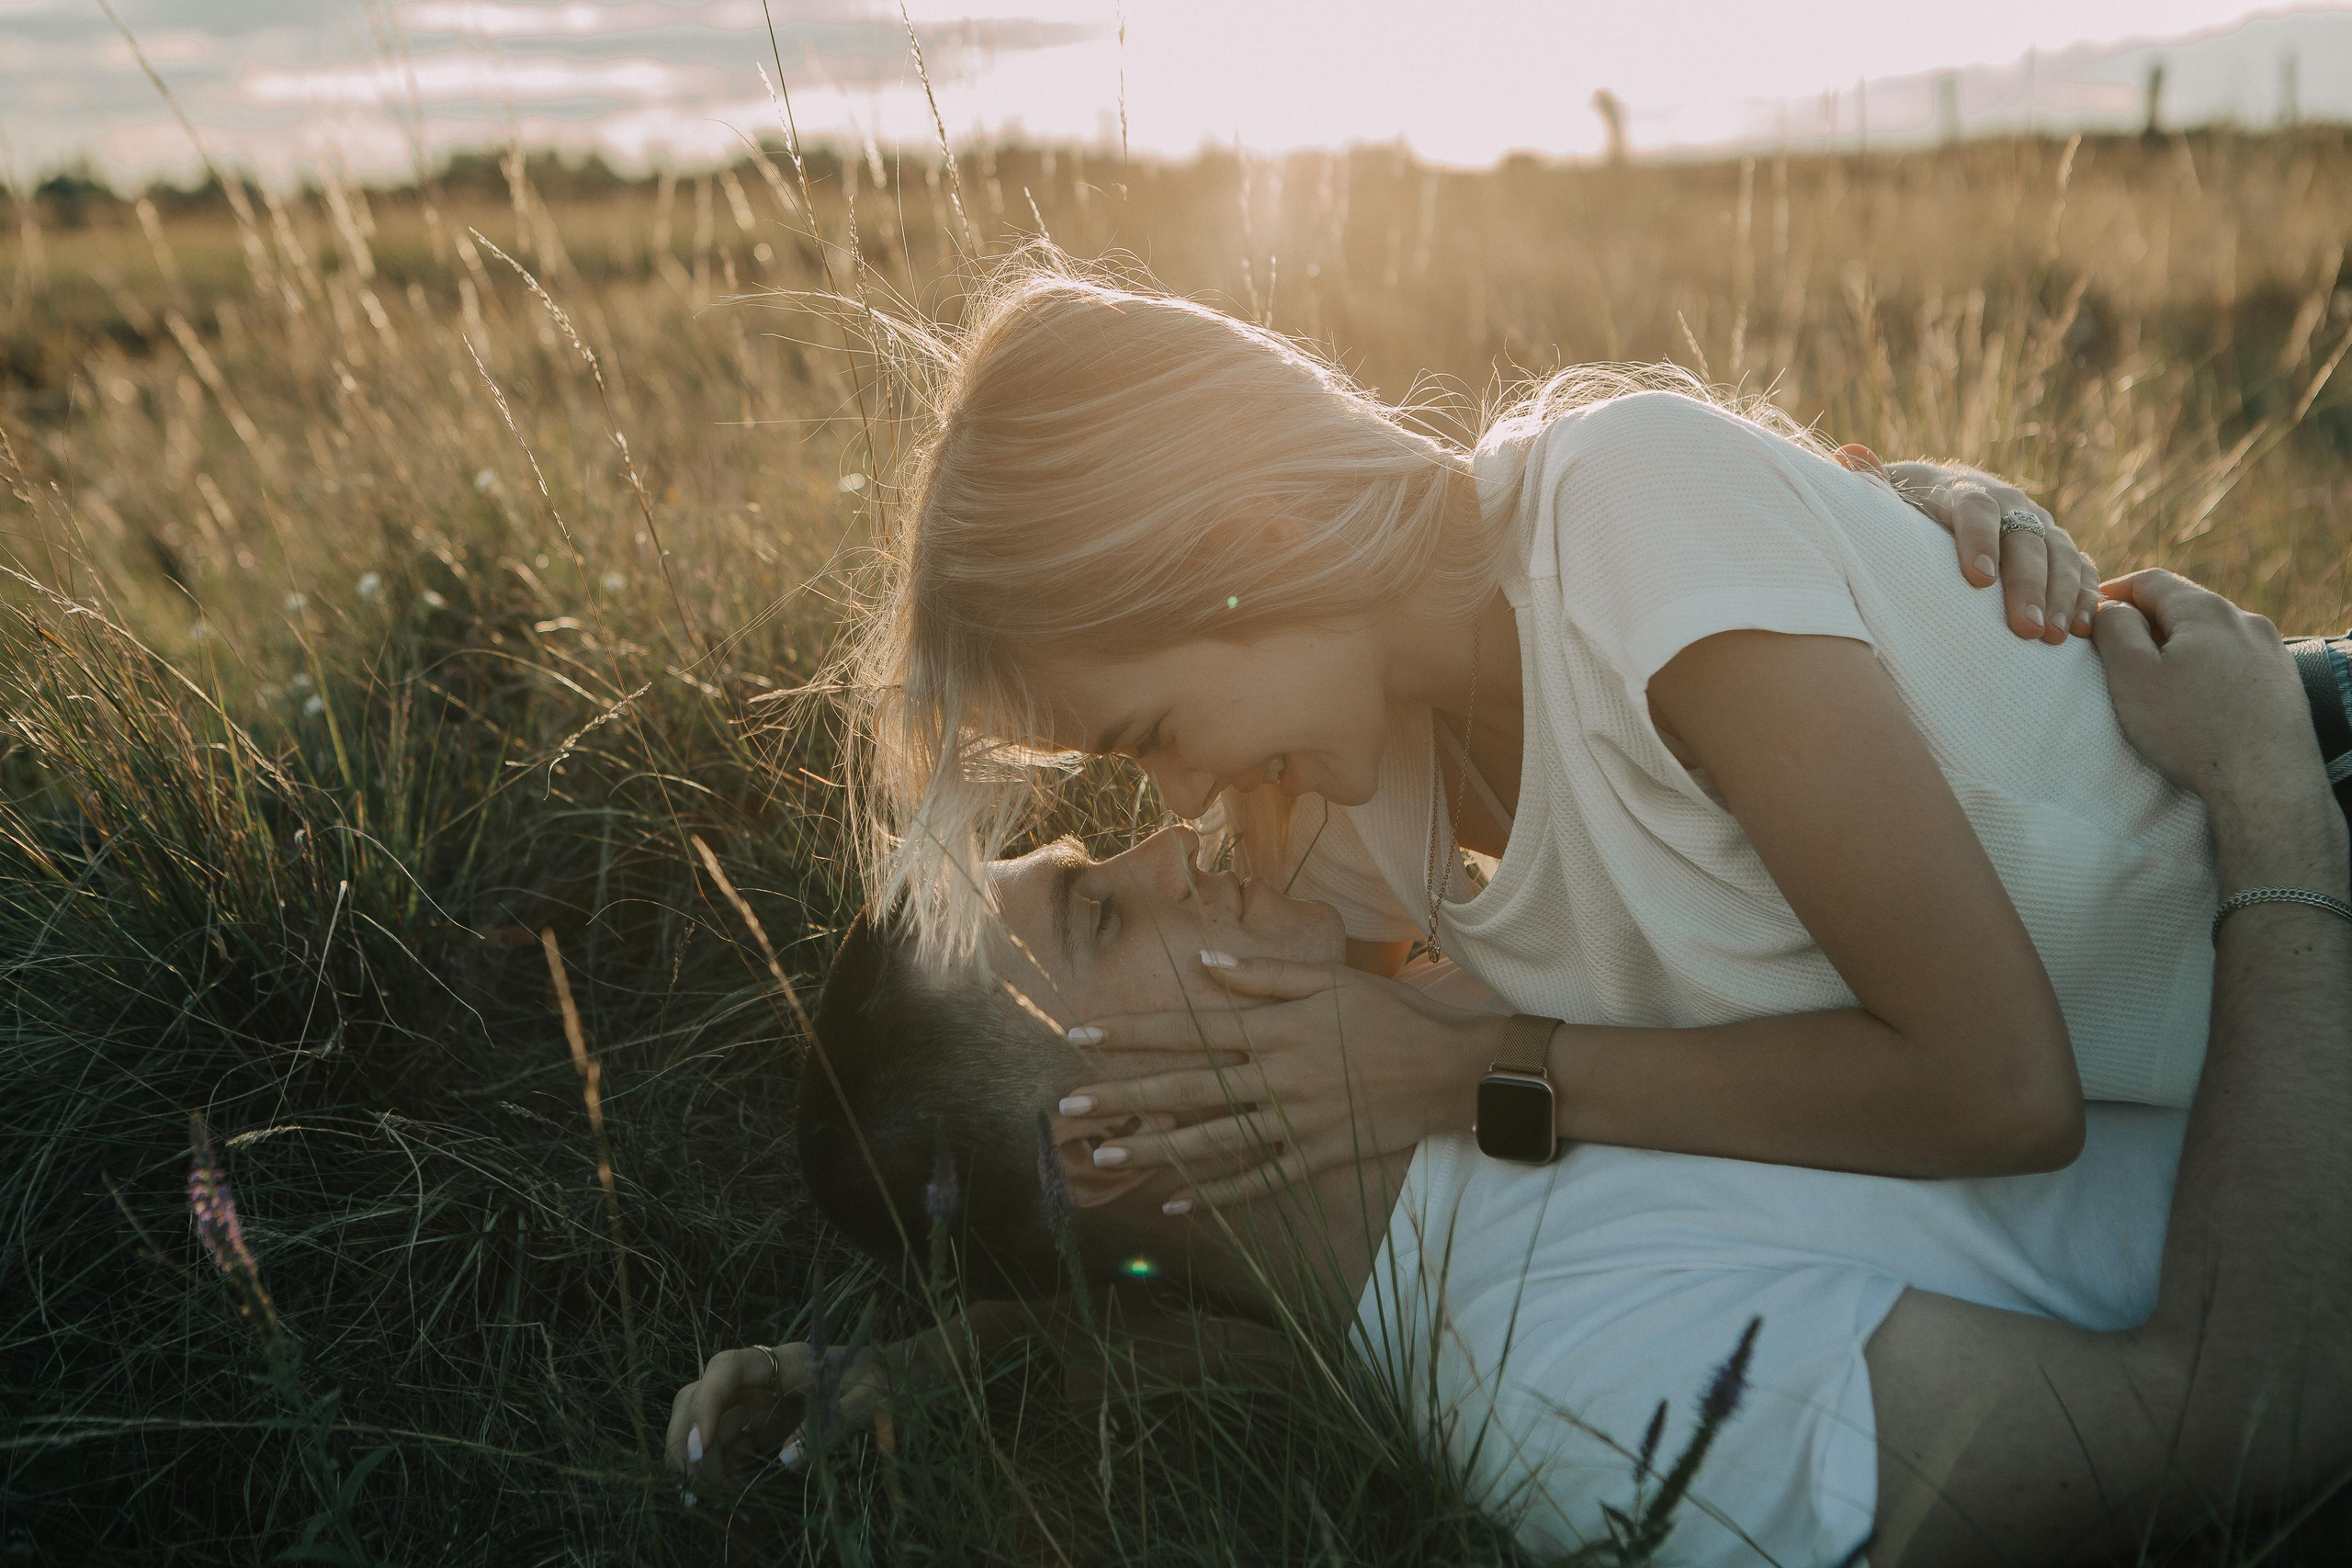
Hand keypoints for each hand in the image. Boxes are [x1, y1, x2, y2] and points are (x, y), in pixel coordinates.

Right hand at [664, 1341, 891, 1493]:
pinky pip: (723, 1443)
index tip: (704, 1443)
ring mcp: (755, 1401)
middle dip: (686, 1432)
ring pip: (704, 1420)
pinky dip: (716, 1465)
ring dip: (697, 1454)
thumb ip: (830, 1425)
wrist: (891, 1378)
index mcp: (783, 1360)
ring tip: (715, 1488)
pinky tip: (728, 1485)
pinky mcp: (758, 1426)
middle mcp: (759, 1378)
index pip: (727, 1367)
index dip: (707, 1400)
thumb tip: (786, 1460)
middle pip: (698, 1392)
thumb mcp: (868, 1398)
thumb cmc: (881, 1379)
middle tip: (694, 1476)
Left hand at [1052, 952, 1491, 1209]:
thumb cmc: (1391, 1015)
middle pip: (1187, 1089)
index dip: (1132, 1033)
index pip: (1189, 1029)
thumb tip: (1205, 961)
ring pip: (1212, 1140)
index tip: (1082, 1033)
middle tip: (1070, 1106)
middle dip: (1124, 1096)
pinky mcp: (1317, 1155)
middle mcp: (1277, 1076)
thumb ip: (1264, 976)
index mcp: (1275, 1028)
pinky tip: (1175, 1199)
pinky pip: (1258, 1179)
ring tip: (1104, 1155)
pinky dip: (1217, 1193)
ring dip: (1155, 1149)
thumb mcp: (1330, 979)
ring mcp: (1296, 1121)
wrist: (1452, 1069)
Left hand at [1835, 444, 2097, 643]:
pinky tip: (2081, 631)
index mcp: (1962, 491)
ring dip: (2060, 595)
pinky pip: (2081, 570)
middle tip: (2025, 628)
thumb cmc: (1905, 509)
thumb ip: (1869, 483)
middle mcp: (2009, 503)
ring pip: (2059, 555)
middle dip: (2027, 584)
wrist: (1944, 499)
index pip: (1974, 509)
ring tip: (2053, 636)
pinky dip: (2084, 596)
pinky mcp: (2058, 550)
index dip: (1978, 540)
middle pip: (2024, 539)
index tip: (1977, 578)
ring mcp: (2038, 525)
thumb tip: (1848, 455)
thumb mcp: (1886, 495)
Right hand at [2091, 569, 2330, 825]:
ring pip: (2212, 634)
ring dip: (2181, 646)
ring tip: (2158, 679)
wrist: (2264, 781)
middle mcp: (2245, 620)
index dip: (2114, 591)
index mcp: (2205, 610)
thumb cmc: (2191, 728)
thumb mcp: (2132, 675)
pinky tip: (2198, 699)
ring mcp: (2271, 649)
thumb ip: (2114, 629)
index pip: (2151, 581)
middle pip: (2184, 605)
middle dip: (2148, 621)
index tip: (2091, 611)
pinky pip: (2236, 660)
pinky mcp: (2284, 680)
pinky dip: (2209, 668)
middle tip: (2117, 649)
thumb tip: (2111, 607)